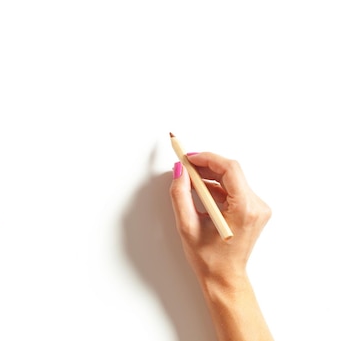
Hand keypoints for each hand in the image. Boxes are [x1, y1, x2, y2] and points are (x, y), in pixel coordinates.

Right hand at [169, 152, 273, 340]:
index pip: (229, 169)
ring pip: (232, 179)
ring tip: (189, 182)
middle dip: (206, 166)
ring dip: (210, 177)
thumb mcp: (187, 226)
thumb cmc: (208, 259)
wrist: (224, 278)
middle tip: (185, 166)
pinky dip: (216, 187)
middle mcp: (256, 206)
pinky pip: (233, 189)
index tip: (188, 157)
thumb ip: (180, 195)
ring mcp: (257, 208)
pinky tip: (201, 193)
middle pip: (231, 172)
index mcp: (244, 209)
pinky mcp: (253, 210)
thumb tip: (179, 171)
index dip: (207, 158)